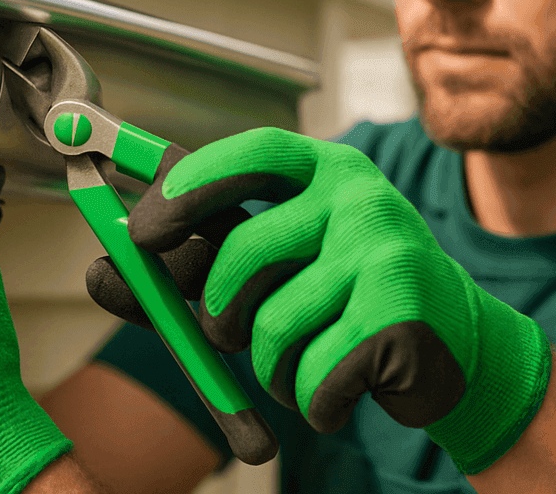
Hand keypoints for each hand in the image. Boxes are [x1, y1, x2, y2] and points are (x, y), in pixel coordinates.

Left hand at [89, 127, 551, 474]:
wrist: (454, 349)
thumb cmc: (343, 297)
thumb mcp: (276, 266)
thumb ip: (193, 263)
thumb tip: (101, 269)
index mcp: (326, 170)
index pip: (251, 155)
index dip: (188, 186)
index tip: (141, 228)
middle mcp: (360, 197)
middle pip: (244, 254)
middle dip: (219, 314)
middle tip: (229, 334)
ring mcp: (386, 252)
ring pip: (271, 326)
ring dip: (270, 367)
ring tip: (303, 361)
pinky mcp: (402, 315)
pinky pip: (313, 373)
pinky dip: (312, 399)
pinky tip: (341, 386)